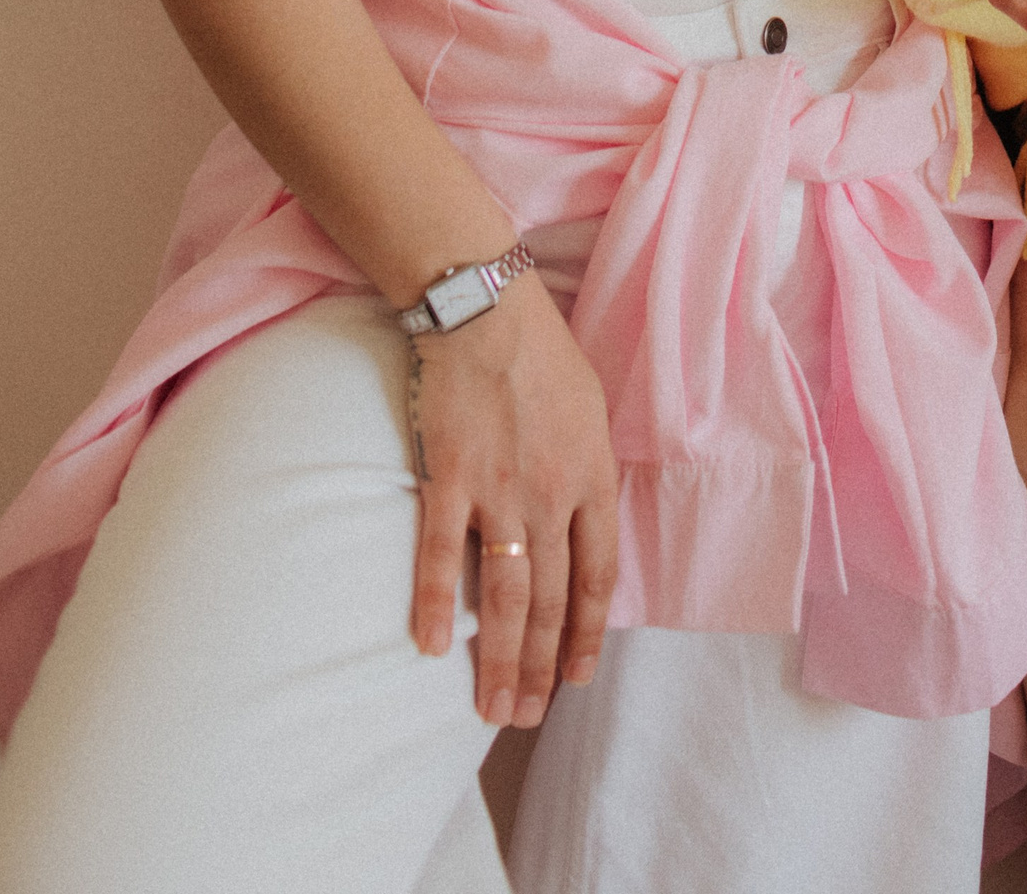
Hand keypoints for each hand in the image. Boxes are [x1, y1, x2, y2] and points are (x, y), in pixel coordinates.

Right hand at [406, 268, 619, 728]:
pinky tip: (429, 648)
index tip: (574, 678)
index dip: (585, 633)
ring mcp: (499, 491)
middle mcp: (551, 495)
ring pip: (503, 593)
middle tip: (525, 717)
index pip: (597, 577)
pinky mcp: (448, 478)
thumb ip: (589, 473)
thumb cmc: (543, 354)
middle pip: (549, 599)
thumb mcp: (592, 412)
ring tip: (490, 709)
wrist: (487, 309)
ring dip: (498, 658)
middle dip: (539, 666)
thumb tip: (584, 525)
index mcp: (593, 478)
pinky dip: (432, 602)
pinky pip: (438, 553)